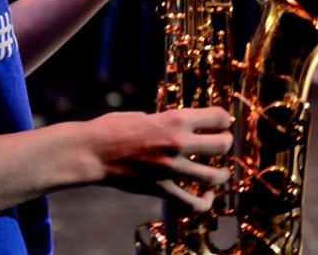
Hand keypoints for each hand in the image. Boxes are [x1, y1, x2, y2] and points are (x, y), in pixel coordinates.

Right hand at [86, 107, 233, 212]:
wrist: (92, 151)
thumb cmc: (112, 128)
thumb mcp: (145, 114)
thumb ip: (166, 119)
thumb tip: (179, 123)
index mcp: (175, 119)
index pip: (218, 117)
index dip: (223, 119)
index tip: (221, 122)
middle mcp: (178, 142)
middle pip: (222, 145)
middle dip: (226, 143)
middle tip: (221, 143)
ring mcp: (172, 168)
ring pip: (214, 175)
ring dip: (221, 174)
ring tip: (220, 172)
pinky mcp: (162, 188)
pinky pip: (192, 202)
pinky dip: (205, 201)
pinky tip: (206, 196)